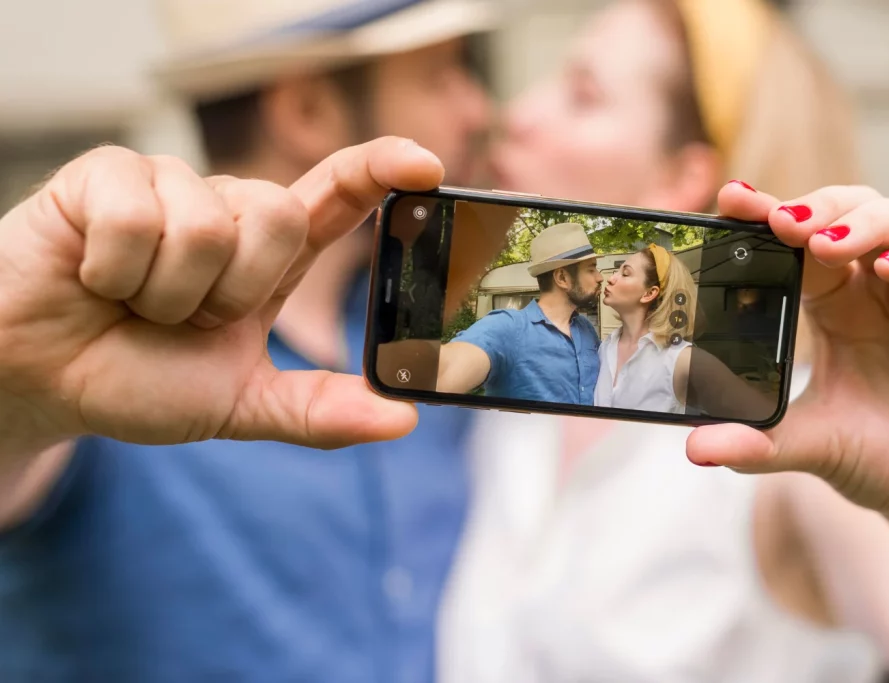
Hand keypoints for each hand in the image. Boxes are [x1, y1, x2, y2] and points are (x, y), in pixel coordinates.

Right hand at [0, 137, 441, 451]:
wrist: (41, 380)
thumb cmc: (138, 379)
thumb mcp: (240, 405)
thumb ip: (318, 411)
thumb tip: (404, 419)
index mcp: (270, 256)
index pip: (337, 195)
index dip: (381, 170)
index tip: (426, 164)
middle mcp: (229, 210)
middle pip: (280, 215)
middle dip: (233, 290)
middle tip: (186, 317)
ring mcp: (171, 186)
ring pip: (209, 226)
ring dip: (169, 291)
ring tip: (135, 300)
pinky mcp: (110, 173)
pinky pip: (139, 216)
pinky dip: (115, 272)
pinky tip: (96, 276)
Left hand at [687, 183, 888, 537]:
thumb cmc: (880, 458)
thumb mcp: (812, 446)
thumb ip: (757, 442)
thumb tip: (695, 448)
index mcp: (833, 306)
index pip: (798, 243)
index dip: (768, 215)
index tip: (732, 200)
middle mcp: (879, 288)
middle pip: (850, 212)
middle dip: (816, 207)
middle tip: (782, 222)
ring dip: (863, 221)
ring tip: (826, 245)